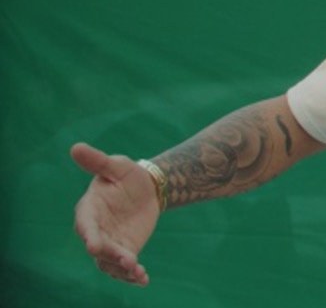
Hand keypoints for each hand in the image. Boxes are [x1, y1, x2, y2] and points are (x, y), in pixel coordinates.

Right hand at [71, 143, 159, 285]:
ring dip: (121, 269)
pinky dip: (132, 274)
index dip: (89, 234)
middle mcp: (96, 229)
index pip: (86, 224)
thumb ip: (98, 162)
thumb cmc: (127, 175)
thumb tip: (76, 147)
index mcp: (89, 209)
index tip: (94, 244)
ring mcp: (109, 243)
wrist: (148, 188)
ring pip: (109, 261)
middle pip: (98, 247)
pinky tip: (144, 279)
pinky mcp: (124, 250)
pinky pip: (124, 266)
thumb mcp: (115, 166)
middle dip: (109, 255)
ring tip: (138, 273)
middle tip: (127, 260)